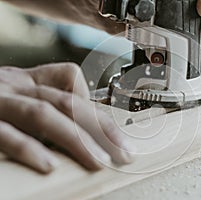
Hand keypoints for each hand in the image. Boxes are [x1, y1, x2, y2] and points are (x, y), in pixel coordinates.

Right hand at [0, 63, 133, 173]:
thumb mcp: (22, 100)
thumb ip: (50, 112)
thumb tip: (86, 136)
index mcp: (29, 80)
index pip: (72, 82)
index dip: (97, 107)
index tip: (118, 135)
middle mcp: (16, 85)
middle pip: (68, 102)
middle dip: (101, 129)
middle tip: (124, 153)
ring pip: (44, 114)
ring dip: (76, 140)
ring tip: (99, 162)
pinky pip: (6, 134)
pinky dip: (29, 150)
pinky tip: (50, 166)